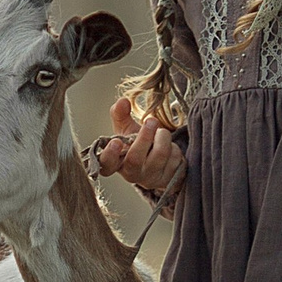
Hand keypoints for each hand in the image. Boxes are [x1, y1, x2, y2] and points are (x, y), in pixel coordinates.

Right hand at [96, 92, 184, 207]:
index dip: (110, 155)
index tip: (116, 142)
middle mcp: (132, 175)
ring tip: (161, 133)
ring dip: (163, 137)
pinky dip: (175, 148)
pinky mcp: (169, 180)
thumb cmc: (137, 144)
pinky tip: (170, 148)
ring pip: (160, 155)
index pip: (107, 164)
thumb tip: (122, 101)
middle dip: (144, 137)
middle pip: (135, 160)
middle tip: (152, 120)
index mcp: (116, 163)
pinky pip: (175, 160)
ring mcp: (151, 179)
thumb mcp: (126, 130)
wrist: (158, 162)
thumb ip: (120, 114)